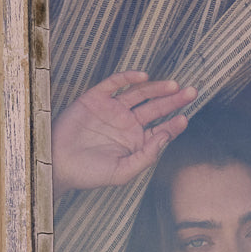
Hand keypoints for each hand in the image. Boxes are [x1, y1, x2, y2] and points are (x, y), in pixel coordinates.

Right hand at [52, 71, 195, 197]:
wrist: (58, 164)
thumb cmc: (89, 174)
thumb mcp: (123, 172)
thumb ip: (147, 156)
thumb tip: (167, 136)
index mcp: (135, 142)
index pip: (161, 130)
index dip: (174, 124)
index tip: (185, 118)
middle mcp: (126, 124)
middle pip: (155, 108)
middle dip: (174, 100)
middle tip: (192, 92)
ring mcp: (112, 109)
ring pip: (140, 94)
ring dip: (157, 88)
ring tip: (174, 86)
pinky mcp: (96, 98)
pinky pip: (115, 84)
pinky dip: (128, 78)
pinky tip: (144, 77)